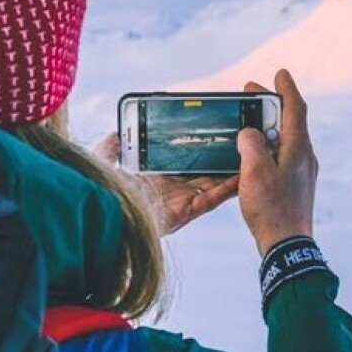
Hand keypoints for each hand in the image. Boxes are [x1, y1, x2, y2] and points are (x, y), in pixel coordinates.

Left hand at [92, 132, 238, 234]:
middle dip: (224, 159)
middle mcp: (173, 190)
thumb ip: (111, 147)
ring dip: (233, 172)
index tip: (218, 134)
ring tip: (251, 156)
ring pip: (215, 184)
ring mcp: (181, 201)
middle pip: (206, 172)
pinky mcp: (185, 211)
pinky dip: (229, 187)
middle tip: (244, 143)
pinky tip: (242, 176)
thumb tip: (116, 133)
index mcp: (158, 179)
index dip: (202, 149)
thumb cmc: (100, 196)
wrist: (99, 218)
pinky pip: (212, 198)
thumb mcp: (104, 164)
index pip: (186, 162)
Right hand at [239, 69, 317, 255]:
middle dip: (271, 105)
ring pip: (286, 139)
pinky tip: (254, 153)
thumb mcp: (254, 171)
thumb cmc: (271, 208)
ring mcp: (303, 171)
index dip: (286, 89)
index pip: (295, 108)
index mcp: (299, 148)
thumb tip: (248, 133)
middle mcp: (305, 156)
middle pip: (290, 121)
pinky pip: (283, 155)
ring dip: (268, 126)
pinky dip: (269, 145)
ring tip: (248, 121)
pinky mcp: (297, 185)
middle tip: (252, 93)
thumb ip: (251, 144)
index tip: (279, 73)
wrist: (287, 245)